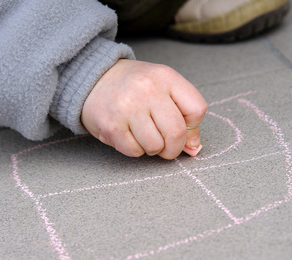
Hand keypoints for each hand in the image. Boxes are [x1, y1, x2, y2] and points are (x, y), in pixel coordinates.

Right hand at [81, 59, 206, 158]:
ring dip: (153, 149)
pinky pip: (134, 151)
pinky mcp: (110, 124)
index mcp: (166, 76)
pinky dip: (135, 150)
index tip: (183, 127)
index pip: (197, 109)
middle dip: (174, 147)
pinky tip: (129, 135)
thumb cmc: (135, 87)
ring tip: (144, 136)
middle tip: (166, 145)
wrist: (93, 78)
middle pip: (177, 133)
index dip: (192, 125)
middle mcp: (147, 89)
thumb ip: (184, 116)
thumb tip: (194, 148)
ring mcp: (127, 106)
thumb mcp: (164, 89)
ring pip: (156, 146)